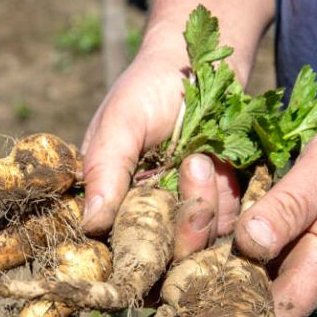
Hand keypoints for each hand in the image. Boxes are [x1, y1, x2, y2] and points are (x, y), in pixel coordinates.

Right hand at [82, 45, 240, 258]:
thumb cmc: (150, 86)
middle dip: (181, 222)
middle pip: (160, 255)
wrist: (204, 62)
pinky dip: (227, 199)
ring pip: (196, 244)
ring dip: (206, 203)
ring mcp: (180, 212)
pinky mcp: (217, 206)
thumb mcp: (121, 120)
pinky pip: (226, 226)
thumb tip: (89, 225)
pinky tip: (221, 163)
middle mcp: (143, 214)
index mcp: (109, 198)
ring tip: (203, 157)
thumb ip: (106, 169)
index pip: (114, 243)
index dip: (133, 242)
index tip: (153, 207)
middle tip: (192, 164)